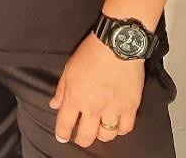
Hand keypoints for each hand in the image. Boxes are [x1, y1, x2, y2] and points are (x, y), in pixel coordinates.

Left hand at [50, 33, 144, 147]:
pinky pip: (126, 128)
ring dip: (101, 135)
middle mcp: (93, 107)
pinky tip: (117, 123)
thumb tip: (54, 105)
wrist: (117, 44)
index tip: (62, 137)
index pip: (65, 125)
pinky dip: (120, 129)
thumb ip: (61, 90)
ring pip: (107, 136)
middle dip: (81, 140)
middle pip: (86, 137)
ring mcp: (113, 109)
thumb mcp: (69, 69)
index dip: (62, 134)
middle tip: (81, 137)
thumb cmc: (90, 53)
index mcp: (75, 98)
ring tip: (99, 128)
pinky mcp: (130, 106)